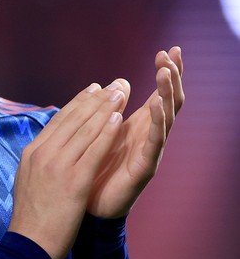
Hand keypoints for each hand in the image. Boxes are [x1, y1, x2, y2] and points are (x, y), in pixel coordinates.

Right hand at [8, 81, 126, 258]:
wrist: (28, 243)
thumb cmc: (31, 217)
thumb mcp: (28, 179)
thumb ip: (40, 160)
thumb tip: (48, 146)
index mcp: (33, 152)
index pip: (59, 120)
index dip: (79, 102)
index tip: (94, 89)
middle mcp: (43, 153)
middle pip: (73, 119)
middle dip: (96, 99)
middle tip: (113, 84)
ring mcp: (58, 165)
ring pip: (85, 129)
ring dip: (105, 108)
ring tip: (121, 93)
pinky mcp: (73, 180)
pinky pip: (93, 150)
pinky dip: (107, 132)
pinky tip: (119, 119)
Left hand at [86, 46, 183, 218]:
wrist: (86, 209)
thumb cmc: (93, 170)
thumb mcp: (100, 133)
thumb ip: (107, 111)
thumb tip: (110, 85)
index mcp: (140, 126)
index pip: (160, 93)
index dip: (167, 72)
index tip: (168, 48)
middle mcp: (150, 136)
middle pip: (170, 101)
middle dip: (172, 77)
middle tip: (171, 54)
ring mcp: (150, 151)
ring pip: (166, 117)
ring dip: (166, 93)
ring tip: (165, 72)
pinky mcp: (145, 168)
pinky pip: (154, 142)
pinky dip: (157, 122)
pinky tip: (156, 105)